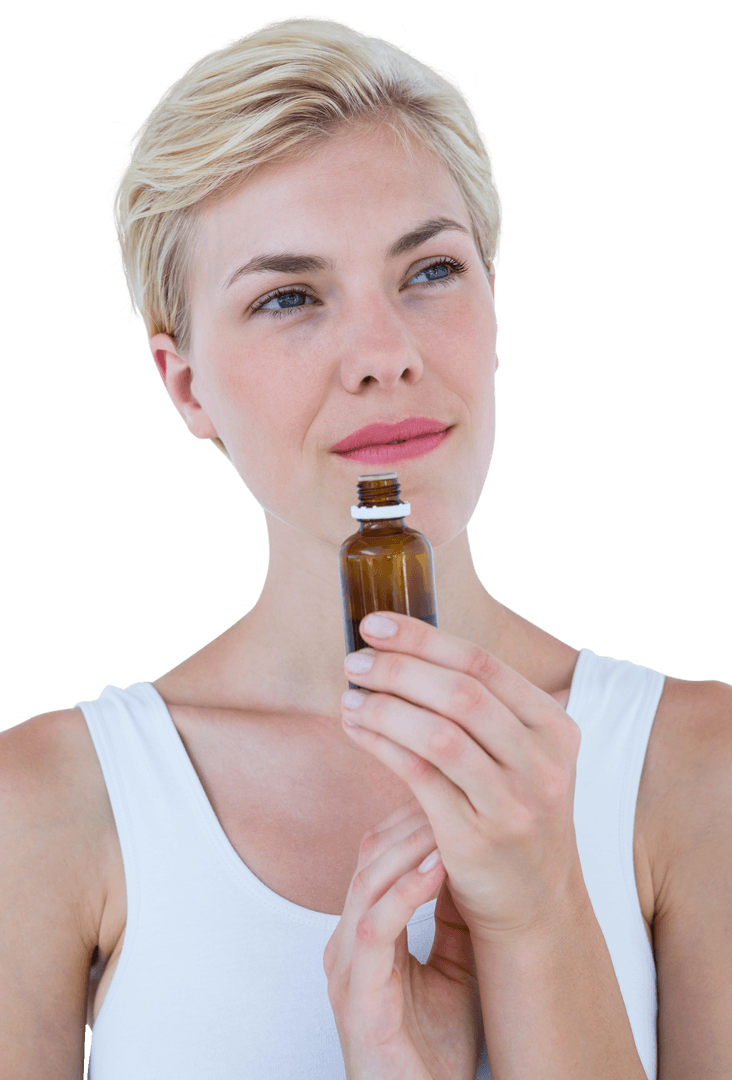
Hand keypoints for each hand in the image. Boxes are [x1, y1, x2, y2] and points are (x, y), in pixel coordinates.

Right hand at [323, 797, 483, 1079]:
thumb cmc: (436, 1049)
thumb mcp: (454, 967)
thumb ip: (455, 917)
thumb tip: (476, 858)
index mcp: (366, 933)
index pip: (379, 854)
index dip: (412, 817)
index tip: (453, 788)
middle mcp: (348, 942)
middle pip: (370, 856)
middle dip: (411, 818)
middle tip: (452, 787)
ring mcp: (348, 967)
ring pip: (366, 881)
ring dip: (410, 846)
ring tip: (450, 818)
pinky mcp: (359, 996)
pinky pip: (374, 929)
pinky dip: (405, 892)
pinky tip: (438, 868)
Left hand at [340, 612, 584, 945]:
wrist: (536, 906)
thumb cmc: (512, 816)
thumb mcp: (521, 757)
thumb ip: (482, 710)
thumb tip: (406, 652)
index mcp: (555, 727)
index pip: (483, 663)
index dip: (424, 638)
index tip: (376, 623)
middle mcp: (543, 761)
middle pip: (461, 693)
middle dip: (398, 668)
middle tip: (354, 660)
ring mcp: (514, 801)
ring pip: (439, 733)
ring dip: (384, 707)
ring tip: (348, 696)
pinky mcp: (477, 837)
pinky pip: (419, 776)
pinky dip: (381, 744)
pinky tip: (356, 730)